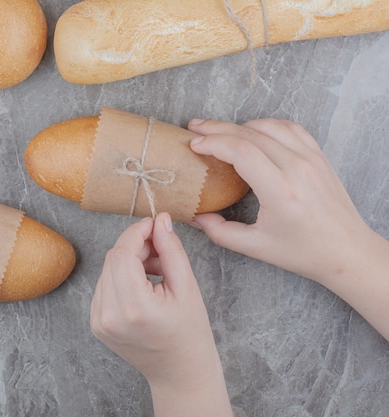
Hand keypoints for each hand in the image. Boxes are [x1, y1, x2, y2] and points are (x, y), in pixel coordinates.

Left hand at [90, 213, 231, 415]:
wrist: (180, 372)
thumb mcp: (187, 287)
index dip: (137, 232)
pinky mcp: (96, 323)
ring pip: (107, 270)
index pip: (123, 253)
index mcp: (134, 307)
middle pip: (113, 259)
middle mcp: (110, 315)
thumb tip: (160, 220)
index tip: (153, 223)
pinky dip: (122, 277)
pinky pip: (104, 286)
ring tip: (156, 270)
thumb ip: (170, 250)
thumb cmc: (189, 332)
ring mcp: (99, 321)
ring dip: (129, 261)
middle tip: (160, 247)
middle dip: (135, 245)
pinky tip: (143, 285)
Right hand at [188, 118, 370, 284]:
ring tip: (217, 130)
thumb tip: (195, 217)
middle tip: (195, 129)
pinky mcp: (319, 156)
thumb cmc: (304, 252)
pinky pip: (289, 128)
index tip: (195, 145)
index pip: (241, 151)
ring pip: (268, 126)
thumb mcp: (256, 247)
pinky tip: (251, 131)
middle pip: (250, 134)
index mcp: (281, 191)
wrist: (347, 251)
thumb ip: (220, 232)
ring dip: (239, 125)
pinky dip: (266, 125)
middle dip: (217, 129)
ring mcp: (311, 159)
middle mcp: (297, 169)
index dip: (213, 143)